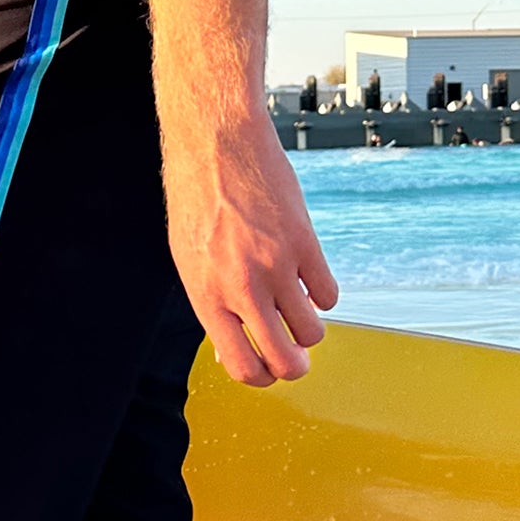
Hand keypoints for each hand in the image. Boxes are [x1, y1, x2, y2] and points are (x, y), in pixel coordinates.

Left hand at [165, 113, 339, 385]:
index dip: (262, 377)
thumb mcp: (190, 259)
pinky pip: (329, 294)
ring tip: (298, 307)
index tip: (268, 368)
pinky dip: (322, 293)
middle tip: (296, 354)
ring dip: (310, 329)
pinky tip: (307, 276)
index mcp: (207, 296)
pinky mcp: (305, 244)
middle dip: (295, 367)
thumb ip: (213, 303)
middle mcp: (242, 288)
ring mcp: (277, 267)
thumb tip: (232, 346)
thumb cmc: (197, 198)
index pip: (242, 367)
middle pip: (286, 361)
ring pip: (313, 331)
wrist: (216, 143)